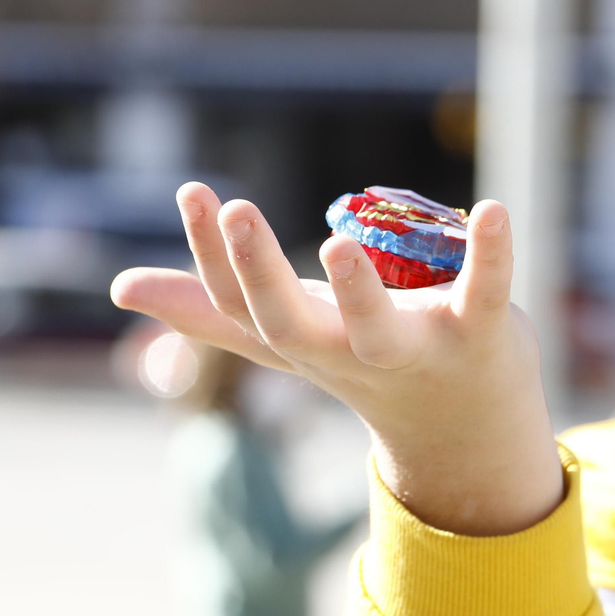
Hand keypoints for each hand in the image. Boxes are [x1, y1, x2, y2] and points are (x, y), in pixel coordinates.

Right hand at [111, 183, 564, 535]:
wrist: (467, 424)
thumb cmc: (365, 362)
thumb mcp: (288, 339)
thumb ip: (211, 313)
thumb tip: (121, 289)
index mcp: (300, 343)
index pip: (240, 307)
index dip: (211, 255)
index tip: (194, 191)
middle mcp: (349, 352)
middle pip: (291, 326)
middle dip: (261, 273)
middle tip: (238, 210)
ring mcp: (416, 346)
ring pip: (379, 330)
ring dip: (357, 290)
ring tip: (335, 242)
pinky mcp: (480, 332)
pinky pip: (486, 292)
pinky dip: (491, 254)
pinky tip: (492, 209)